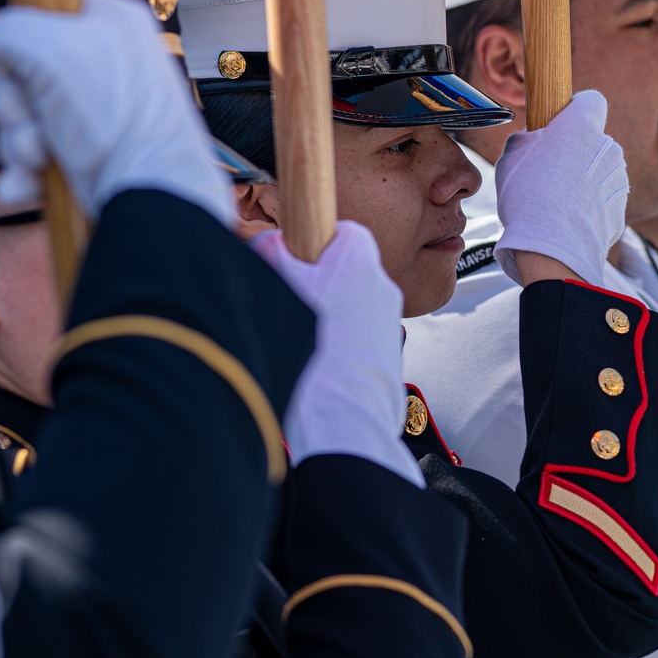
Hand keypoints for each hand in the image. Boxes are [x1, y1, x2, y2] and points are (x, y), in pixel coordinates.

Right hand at [0, 0, 233, 225]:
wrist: (150, 197)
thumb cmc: (119, 120)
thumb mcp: (57, 53)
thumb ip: (7, 31)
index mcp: (109, 24)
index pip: (42, 10)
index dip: (14, 37)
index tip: (9, 58)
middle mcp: (101, 65)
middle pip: (20, 69)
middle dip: (12, 101)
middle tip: (29, 115)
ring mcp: (91, 115)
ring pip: (20, 118)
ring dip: (18, 141)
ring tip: (40, 154)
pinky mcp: (81, 158)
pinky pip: (29, 158)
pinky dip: (24, 172)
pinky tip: (32, 180)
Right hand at [252, 222, 421, 485]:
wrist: (341, 424)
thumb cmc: (311, 354)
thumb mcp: (276, 289)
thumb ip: (271, 254)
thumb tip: (269, 242)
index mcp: (360, 262)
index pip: (344, 232)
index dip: (316, 244)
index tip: (296, 261)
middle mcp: (383, 288)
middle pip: (345, 271)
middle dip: (317, 284)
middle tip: (290, 304)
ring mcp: (388, 324)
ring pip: (350, 307)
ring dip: (325, 317)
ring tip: (300, 342)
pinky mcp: (386, 357)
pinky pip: (356, 339)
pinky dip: (336, 346)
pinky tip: (314, 365)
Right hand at [493, 90, 627, 284]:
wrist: (552, 247)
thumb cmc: (529, 196)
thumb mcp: (511, 154)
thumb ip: (529, 139)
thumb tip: (533, 141)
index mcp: (582, 126)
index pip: (591, 101)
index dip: (574, 111)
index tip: (559, 125)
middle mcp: (608, 147)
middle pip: (594, 140)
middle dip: (576, 151)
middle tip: (548, 171)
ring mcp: (618, 180)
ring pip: (600, 172)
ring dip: (583, 181)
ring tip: (555, 202)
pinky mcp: (620, 211)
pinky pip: (602, 202)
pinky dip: (589, 208)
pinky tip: (567, 221)